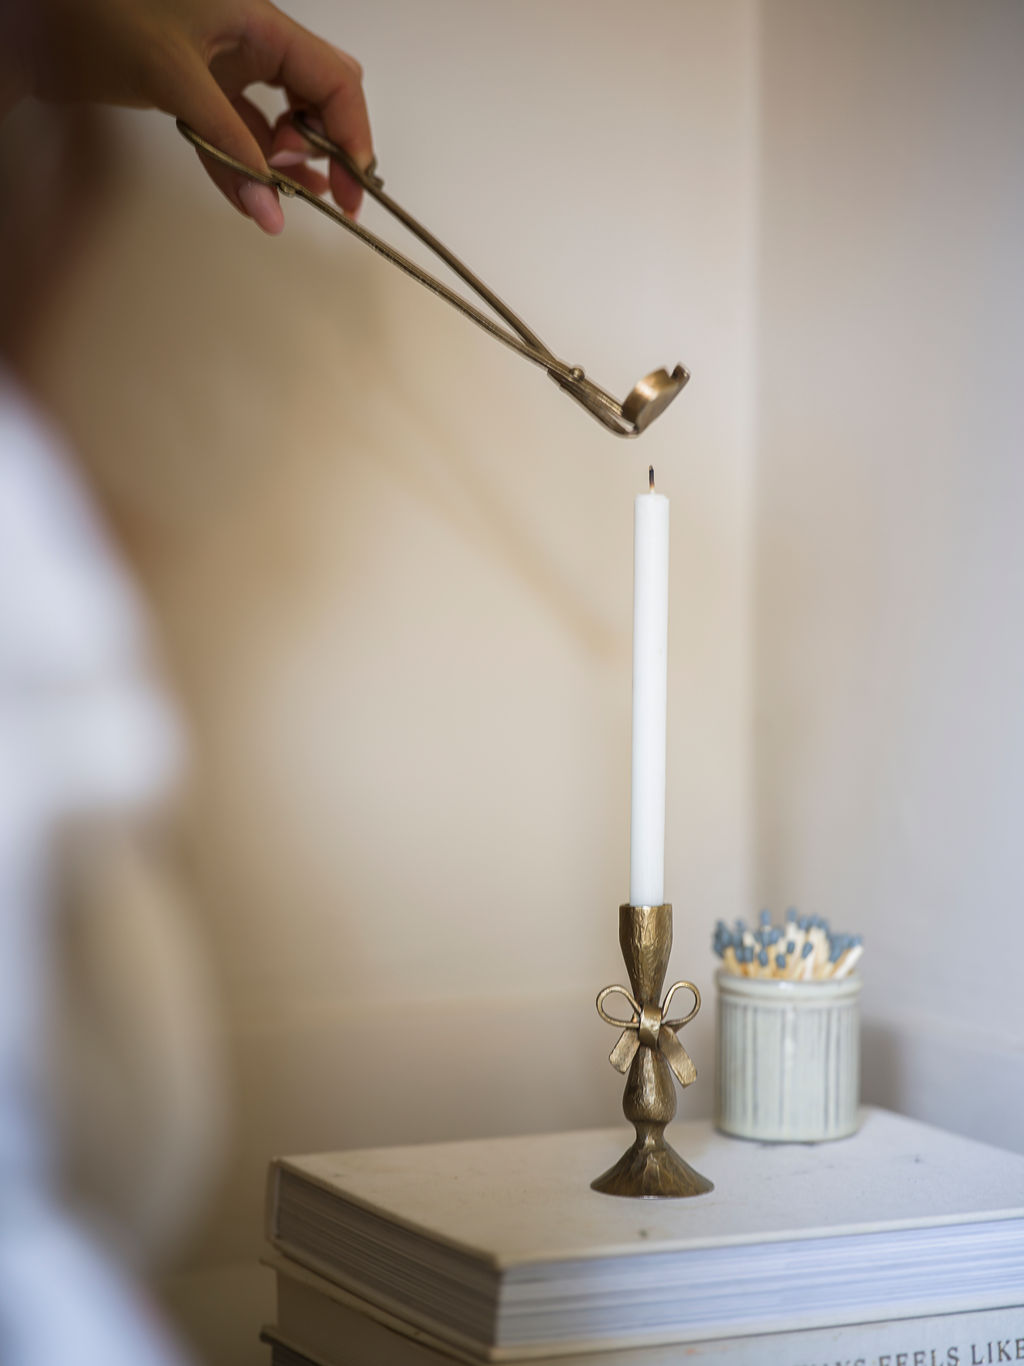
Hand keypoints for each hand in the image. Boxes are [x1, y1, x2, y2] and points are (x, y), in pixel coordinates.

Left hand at [24, 0, 372, 233]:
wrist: (32, 24)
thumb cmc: (101, 18)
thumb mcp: (176, 78)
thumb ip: (229, 149)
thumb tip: (273, 211)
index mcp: (258, 22)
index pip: (332, 79)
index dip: (352, 133)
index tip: (356, 186)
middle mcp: (249, 44)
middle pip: (316, 99)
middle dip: (328, 149)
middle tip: (333, 199)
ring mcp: (223, 70)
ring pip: (278, 125)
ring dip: (289, 167)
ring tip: (294, 201)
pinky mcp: (197, 95)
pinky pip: (238, 139)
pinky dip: (247, 172)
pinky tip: (256, 201)